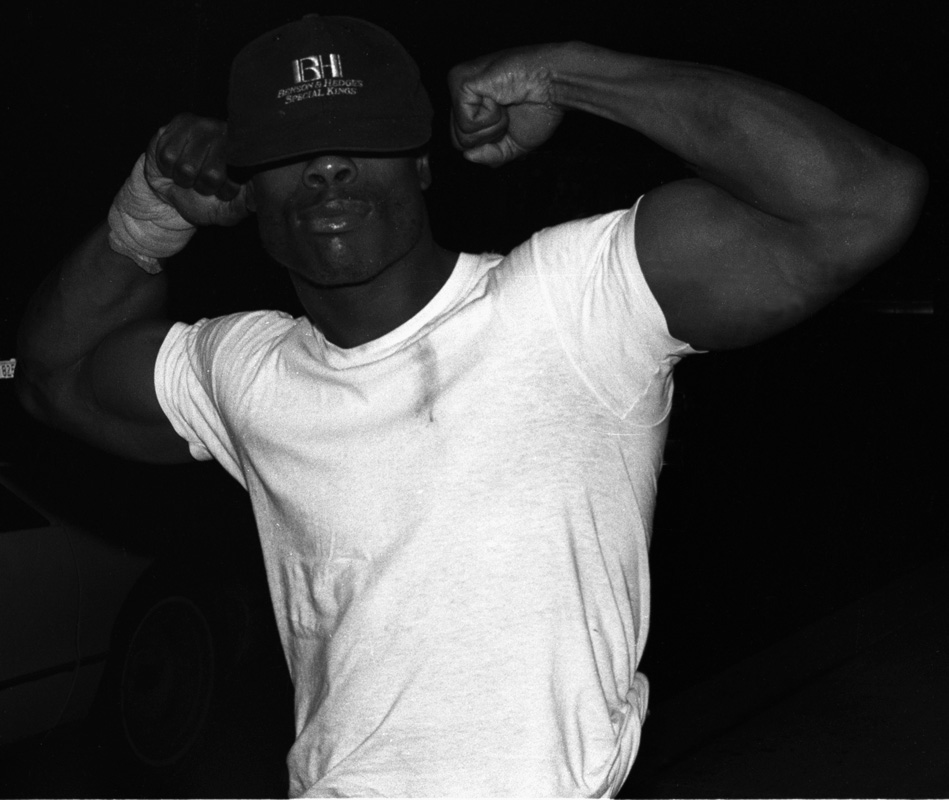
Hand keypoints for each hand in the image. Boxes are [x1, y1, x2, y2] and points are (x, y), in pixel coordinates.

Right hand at [145, 114, 249, 226]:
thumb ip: (246, 205)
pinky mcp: (180, 122)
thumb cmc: (206, 199)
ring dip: (184, 179)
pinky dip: (168, 168)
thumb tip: (259, 198)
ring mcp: (204, 125)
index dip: (225, 191)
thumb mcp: (229, 209)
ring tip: (189, 173)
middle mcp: (228, 134)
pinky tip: (175, 163)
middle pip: (211, 174)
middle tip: (202, 182)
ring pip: (187, 167)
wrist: (172, 190)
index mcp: (245, 154)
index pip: (237, 178)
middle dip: (203, 187)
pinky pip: (167, 157)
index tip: (222, 191)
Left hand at [448, 46, 564, 166]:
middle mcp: (461, 94)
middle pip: (459, 142)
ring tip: (505, 102)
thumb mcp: (514, 144)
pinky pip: (466, 123)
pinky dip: (490, 118)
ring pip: (461, 135)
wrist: (553, 85)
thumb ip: (491, 156)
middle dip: (489, 137)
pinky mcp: (461, 82)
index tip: (509, 120)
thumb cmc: (539, 107)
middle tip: (508, 112)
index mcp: (470, 105)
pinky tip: (500, 97)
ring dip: (492, 127)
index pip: (462, 142)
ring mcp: (458, 85)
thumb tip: (468, 156)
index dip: (489, 142)